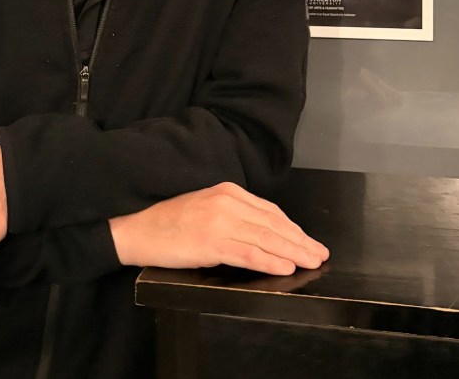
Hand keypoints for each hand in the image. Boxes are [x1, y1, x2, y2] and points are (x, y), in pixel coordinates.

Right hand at [109, 182, 328, 274]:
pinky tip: (285, 268)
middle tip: (320, 254)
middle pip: (273, 224)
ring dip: (293, 252)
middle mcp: (227, 201)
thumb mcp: (205, 206)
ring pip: (266, 238)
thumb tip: (263, 232)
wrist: (138, 229)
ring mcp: (220, 221)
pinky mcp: (211, 242)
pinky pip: (249, 253)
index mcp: (227, 191)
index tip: (308, 240)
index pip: (269, 211)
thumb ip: (233, 214)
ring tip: (311, 262)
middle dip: (300, 240)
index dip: (293, 227)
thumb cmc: (169, 222)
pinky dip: (270, 261)